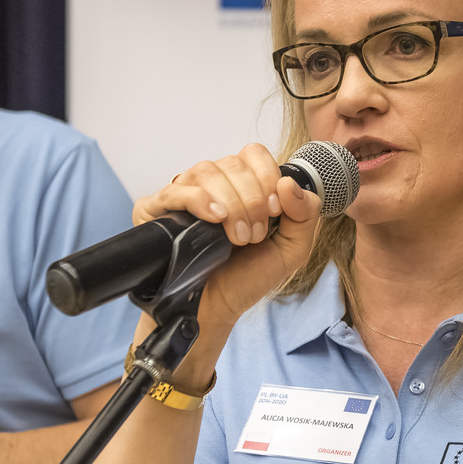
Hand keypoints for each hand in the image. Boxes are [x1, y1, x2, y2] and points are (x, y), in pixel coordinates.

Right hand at [132, 144, 322, 336]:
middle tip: (254, 236)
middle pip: (232, 164)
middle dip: (251, 200)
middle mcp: (212, 184)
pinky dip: (199, 200)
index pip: (254, 154)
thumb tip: (289, 182)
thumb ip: (306, 214)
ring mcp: (183, 194)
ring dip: (230, 204)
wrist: (215, 309)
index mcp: (242, 184)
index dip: (267, 177)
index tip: (274, 210)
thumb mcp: (292, 249)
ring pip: (206, 171)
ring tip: (236, 237)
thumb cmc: (248, 277)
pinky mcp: (156, 209)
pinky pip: (175, 190)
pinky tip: (215, 219)